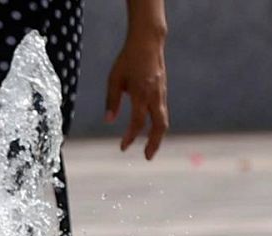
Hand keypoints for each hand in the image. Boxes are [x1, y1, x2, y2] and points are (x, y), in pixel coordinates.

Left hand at [105, 36, 167, 159]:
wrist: (148, 42)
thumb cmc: (128, 59)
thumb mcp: (115, 78)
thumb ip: (112, 100)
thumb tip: (109, 121)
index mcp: (141, 93)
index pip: (137, 121)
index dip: (130, 136)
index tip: (123, 148)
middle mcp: (154, 96)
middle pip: (159, 126)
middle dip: (154, 143)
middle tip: (148, 157)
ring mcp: (161, 94)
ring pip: (163, 121)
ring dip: (157, 137)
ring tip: (150, 148)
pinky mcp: (163, 92)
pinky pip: (162, 113)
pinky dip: (157, 125)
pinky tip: (149, 129)